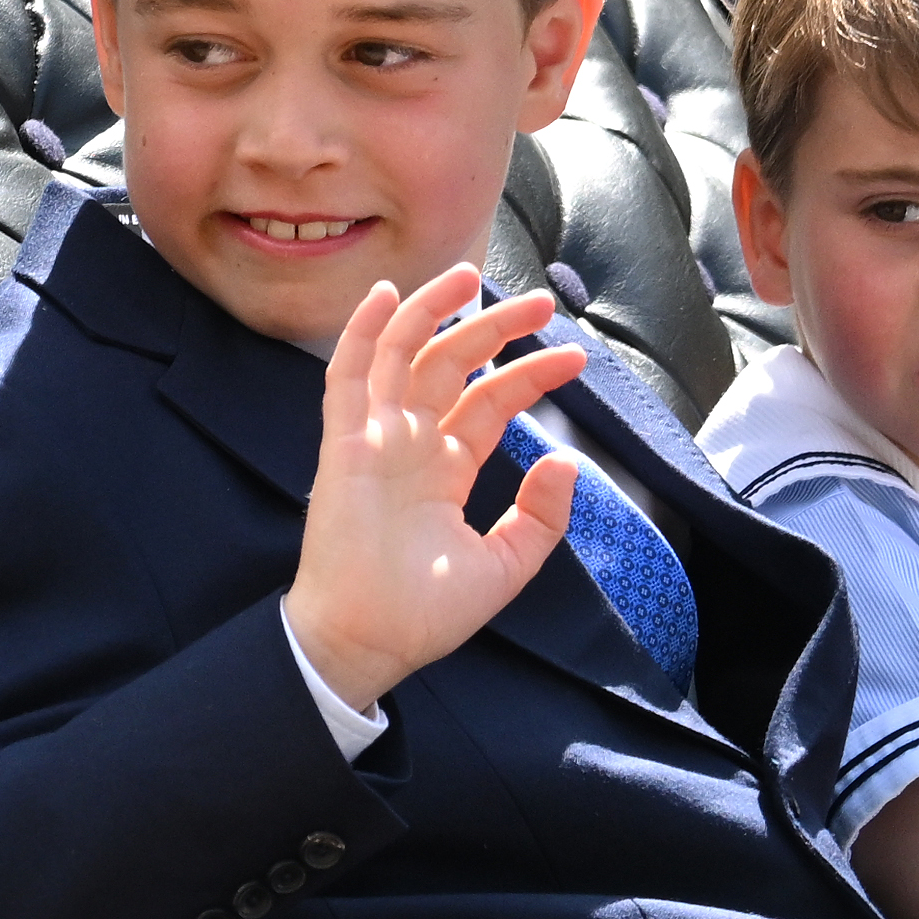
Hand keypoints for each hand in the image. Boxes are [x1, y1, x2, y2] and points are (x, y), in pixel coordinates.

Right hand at [288, 268, 586, 710]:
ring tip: (472, 276)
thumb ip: (541, 518)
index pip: (490, 403)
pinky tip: (386, 296)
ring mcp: (375, 441)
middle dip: (495, 330)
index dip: (530, 376)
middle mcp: (411, 445)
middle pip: (452, 366)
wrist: (367, 643)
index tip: (574, 360)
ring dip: (432, 312)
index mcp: (446, 470)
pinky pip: (348, 378)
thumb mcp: (504, 567)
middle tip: (541, 303)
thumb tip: (566, 464)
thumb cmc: (423, 614)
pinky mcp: (344, 447)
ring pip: (402, 356)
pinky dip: (364, 334)